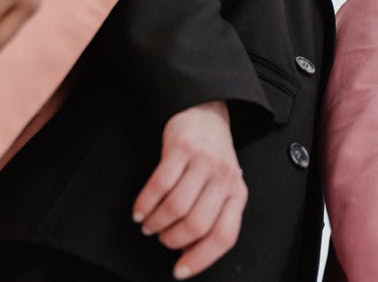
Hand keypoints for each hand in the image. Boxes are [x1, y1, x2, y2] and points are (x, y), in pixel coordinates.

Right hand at [133, 101, 247, 279]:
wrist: (205, 112)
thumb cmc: (210, 158)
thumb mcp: (222, 187)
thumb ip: (212, 216)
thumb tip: (190, 253)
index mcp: (237, 194)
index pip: (224, 235)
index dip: (201, 258)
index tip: (180, 270)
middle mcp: (224, 178)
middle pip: (197, 225)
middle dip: (173, 240)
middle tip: (161, 239)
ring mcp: (203, 162)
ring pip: (177, 207)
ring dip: (156, 223)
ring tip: (149, 225)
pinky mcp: (181, 148)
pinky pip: (159, 185)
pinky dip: (145, 204)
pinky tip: (139, 211)